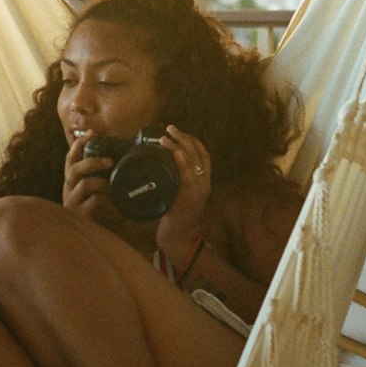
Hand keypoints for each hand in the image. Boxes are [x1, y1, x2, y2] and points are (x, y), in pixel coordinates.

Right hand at [62, 130, 116, 223]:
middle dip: (93, 161)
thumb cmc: (98, 211)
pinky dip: (108, 201)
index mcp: (71, 181)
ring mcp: (72, 203)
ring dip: (103, 183)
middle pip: (75, 168)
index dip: (79, 144)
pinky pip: (95, 201)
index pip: (70, 158)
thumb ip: (102, 178)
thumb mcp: (98, 191)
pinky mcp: (80, 215)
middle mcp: (68, 190)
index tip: (92, 132)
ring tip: (114, 188)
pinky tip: (116, 207)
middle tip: (110, 162)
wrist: (94, 239)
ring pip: (85, 184)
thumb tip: (118, 160)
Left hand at [154, 125, 211, 261]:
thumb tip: (161, 167)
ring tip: (166, 136)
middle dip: (185, 137)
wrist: (180, 239)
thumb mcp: (179, 196)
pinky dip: (182, 161)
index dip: (193, 140)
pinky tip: (174, 152)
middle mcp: (205, 183)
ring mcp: (199, 189)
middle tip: (170, 128)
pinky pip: (188, 174)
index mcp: (204, 182)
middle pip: (200, 153)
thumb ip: (176, 183)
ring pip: (194, 160)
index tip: (179, 131)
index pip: (204, 154)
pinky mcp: (189, 196)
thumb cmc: (176, 218)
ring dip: (180, 145)